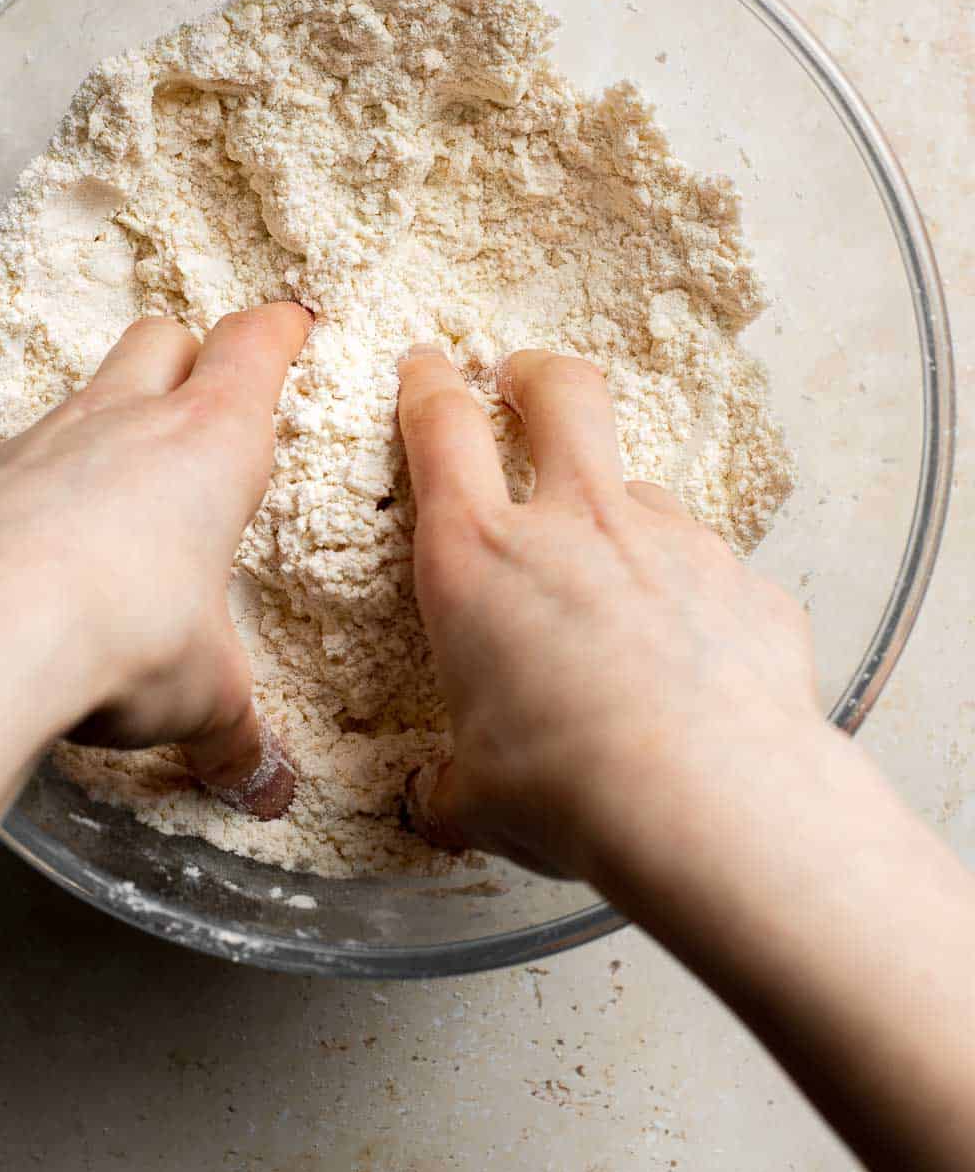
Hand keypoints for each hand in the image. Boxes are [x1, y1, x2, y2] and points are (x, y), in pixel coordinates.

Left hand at [0, 304, 312, 814]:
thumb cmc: (123, 637)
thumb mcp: (204, 693)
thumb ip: (235, 729)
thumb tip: (264, 786)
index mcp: (210, 441)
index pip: (252, 347)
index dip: (277, 332)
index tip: (291, 327)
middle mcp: (125, 419)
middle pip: (162, 338)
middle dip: (189, 357)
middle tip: (206, 401)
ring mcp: (43, 442)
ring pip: (88, 393)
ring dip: (111, 423)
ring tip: (126, 491)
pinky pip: (23, 460)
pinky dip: (46, 485)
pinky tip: (50, 548)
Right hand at [396, 347, 819, 883]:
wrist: (712, 803)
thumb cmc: (570, 790)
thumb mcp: (477, 796)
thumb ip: (451, 782)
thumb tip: (433, 803)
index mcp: (480, 557)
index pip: (443, 430)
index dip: (430, 387)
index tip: (427, 368)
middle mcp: (577, 524)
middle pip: (562, 394)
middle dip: (537, 375)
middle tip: (526, 381)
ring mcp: (672, 542)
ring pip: (640, 492)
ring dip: (620, 519)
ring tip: (617, 594)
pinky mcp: (745, 583)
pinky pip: (709, 575)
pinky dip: (692, 603)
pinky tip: (694, 668)